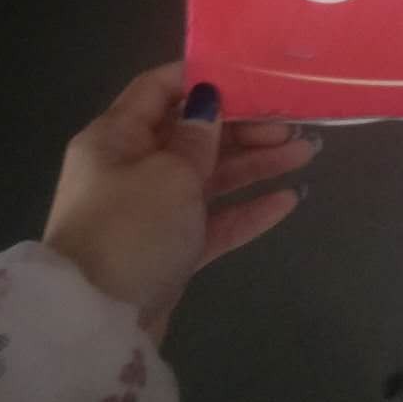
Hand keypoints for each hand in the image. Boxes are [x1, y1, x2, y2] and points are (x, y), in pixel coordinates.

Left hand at [42, 64, 318, 342]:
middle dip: (245, 126)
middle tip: (294, 124)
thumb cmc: (130, 230)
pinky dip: (247, 209)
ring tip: (306, 153)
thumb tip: (207, 101)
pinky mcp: (169, 250)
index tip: (254, 75)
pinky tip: (289, 200)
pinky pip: (213, 219)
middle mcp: (131, 168)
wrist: (96, 325)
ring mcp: (151, 212)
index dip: (204, 77)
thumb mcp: (170, 172)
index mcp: (116, 138)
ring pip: (210, 176)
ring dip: (256, 164)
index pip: (159, 88)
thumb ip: (197, 134)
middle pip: (193, 134)